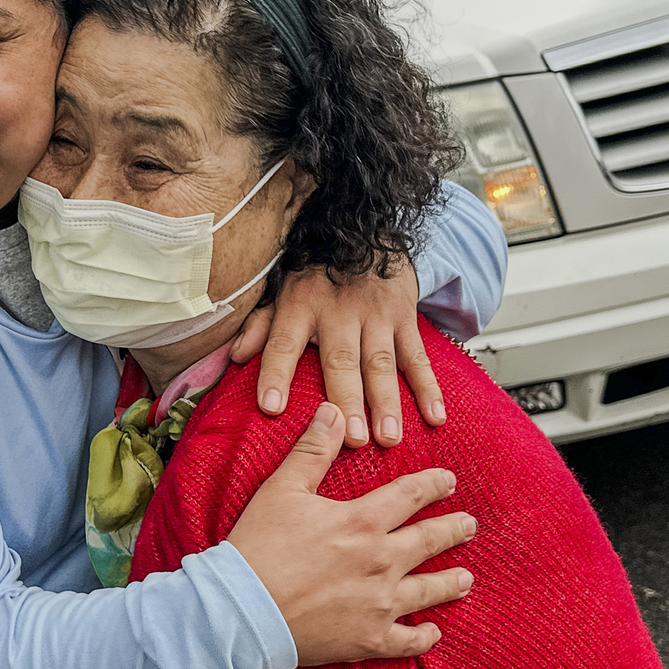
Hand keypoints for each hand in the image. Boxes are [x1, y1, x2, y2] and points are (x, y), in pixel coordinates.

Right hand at [229, 402, 473, 664]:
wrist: (242, 612)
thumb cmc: (259, 550)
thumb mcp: (282, 490)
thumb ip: (313, 450)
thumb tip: (334, 412)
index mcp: (362, 522)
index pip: (409, 495)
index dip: (432, 485)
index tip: (448, 480)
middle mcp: (381, 562)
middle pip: (430, 541)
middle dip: (453, 530)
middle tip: (469, 525)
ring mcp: (379, 603)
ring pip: (429, 590)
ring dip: (451, 583)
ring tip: (466, 579)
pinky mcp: (369, 639)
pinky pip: (408, 641)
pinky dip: (424, 637)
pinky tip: (432, 632)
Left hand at [232, 258, 443, 447]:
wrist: (364, 228)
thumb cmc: (316, 271)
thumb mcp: (281, 290)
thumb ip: (259, 326)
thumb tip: (234, 358)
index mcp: (301, 306)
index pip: (284, 342)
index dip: (276, 373)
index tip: (271, 407)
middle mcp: (338, 312)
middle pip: (341, 361)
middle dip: (346, 400)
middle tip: (352, 439)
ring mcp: (375, 316)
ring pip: (380, 363)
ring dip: (386, 402)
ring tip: (388, 437)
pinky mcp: (404, 318)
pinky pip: (416, 356)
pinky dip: (428, 387)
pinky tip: (434, 415)